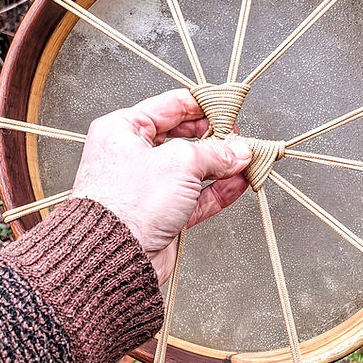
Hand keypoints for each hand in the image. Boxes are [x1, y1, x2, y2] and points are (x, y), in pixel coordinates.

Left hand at [70, 89, 251, 282]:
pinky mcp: (161, 214)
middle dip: (216, 138)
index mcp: (123, 130)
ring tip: (248, 160)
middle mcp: (133, 155)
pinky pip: (196, 197)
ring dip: (222, 166)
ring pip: (193, 170)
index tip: (228, 106)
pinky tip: (240, 183)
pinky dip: (219, 190)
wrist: (114, 257)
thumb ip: (213, 152)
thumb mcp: (179, 163)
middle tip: (241, 137)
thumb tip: (236, 150)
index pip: (170, 106)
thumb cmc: (126, 204)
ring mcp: (148, 186)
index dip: (202, 105)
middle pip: (183, 138)